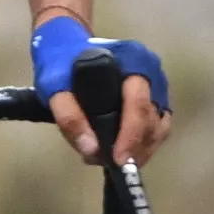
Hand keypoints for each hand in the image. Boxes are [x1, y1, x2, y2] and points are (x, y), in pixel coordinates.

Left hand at [29, 16, 173, 167]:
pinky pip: (156, 129)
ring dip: (140, 150)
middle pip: (153, 120)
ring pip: (159, 128)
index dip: (131, 135)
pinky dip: (142, 145)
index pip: (138, 103)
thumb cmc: (62, 64)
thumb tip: (92, 150)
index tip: (119, 160)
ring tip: (112, 160)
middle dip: (134, 148)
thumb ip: (68, 117)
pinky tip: (122, 152)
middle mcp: (152, 73)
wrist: (68, 49)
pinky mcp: (156, 101)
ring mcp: (157, 88)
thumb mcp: (54, 87)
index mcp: (133, 61)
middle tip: (110, 164)